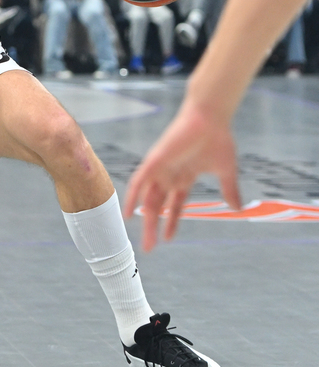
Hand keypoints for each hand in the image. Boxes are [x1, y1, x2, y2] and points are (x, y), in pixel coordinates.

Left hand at [123, 99, 241, 250]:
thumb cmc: (218, 139)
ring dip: (144, 219)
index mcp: (183, 177)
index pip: (174, 205)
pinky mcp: (155, 161)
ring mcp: (160, 169)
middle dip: (154, 227)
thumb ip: (230, 190)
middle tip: (149, 248)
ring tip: (144, 240)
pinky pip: (139, 182)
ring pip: (148, 198)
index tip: (168, 239)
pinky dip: (133, 196)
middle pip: (157, 206)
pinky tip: (129, 212)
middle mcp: (169, 175)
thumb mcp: (226, 171)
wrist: (210, 118)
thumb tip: (238, 208)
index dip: (171, 222)